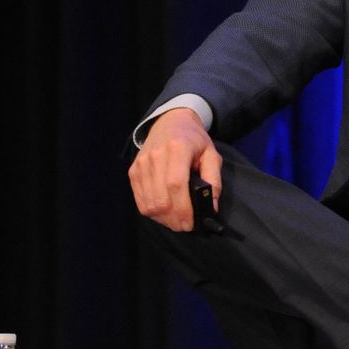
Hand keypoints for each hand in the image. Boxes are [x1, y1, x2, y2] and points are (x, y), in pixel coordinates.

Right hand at [128, 108, 221, 231]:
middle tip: (186, 226)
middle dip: (174, 219)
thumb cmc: (194, 141)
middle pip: (160, 198)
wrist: (170, 123)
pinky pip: (140, 200)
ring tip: (177, 221)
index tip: (192, 223)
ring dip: (163, 218)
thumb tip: (212, 207)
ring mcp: (141, 164)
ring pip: (148, 203)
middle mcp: (155, 156)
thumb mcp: (212, 155)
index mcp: (177, 149)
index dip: (183, 208)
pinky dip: (152, 212)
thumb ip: (214, 181)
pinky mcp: (133, 172)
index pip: (176, 184)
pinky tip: (165, 213)